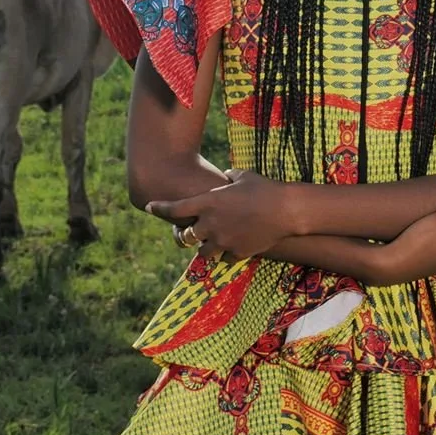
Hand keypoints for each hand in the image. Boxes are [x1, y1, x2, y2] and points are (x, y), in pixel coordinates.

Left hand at [145, 169, 296, 261]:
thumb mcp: (242, 176)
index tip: (149, 207)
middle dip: (186, 233)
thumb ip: (228, 177)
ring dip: (205, 247)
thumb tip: (223, 177)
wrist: (286, 210)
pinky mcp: (237, 253)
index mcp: (208, 202)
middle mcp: (211, 224)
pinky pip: (224, 258)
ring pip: (203, 252)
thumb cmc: (265, 188)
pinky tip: (232, 246)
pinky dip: (225, 253)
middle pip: (186, 235)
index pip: (174, 208)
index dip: (159, 207)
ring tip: (212, 242)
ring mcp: (223, 240)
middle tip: (190, 231)